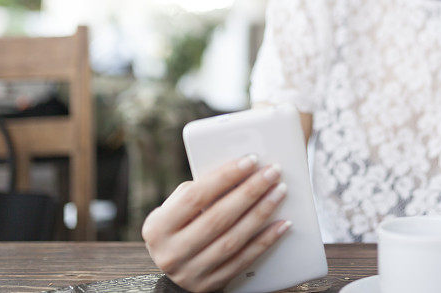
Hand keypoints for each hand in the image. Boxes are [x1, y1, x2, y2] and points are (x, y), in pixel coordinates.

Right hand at [141, 156, 289, 292]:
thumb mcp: (175, 210)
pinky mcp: (211, 285)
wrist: (176, 271)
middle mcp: (172, 252)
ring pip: (233, 240)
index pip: (195, 197)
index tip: (249, 160)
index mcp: (158, 227)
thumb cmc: (180, 227)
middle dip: (249, 191)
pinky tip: (282, 223)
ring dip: (261, 213)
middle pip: (218, 218)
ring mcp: (191, 272)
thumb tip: (238, 171)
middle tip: (272, 172)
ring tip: (279, 191)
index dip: (224, 177)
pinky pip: (244, 260)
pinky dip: (265, 240)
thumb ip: (198, 193)